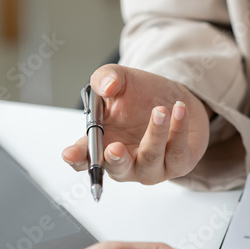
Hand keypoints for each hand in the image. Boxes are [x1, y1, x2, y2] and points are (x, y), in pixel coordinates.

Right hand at [61, 65, 210, 184]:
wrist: (175, 97)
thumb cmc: (142, 95)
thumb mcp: (120, 79)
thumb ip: (106, 78)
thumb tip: (107, 87)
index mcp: (103, 144)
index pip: (84, 158)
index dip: (76, 158)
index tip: (70, 154)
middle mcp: (126, 161)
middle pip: (117, 170)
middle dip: (115, 160)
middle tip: (115, 147)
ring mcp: (152, 167)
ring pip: (150, 159)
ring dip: (155, 134)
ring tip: (160, 110)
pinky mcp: (178, 165)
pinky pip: (178, 153)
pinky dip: (178, 129)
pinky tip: (179, 109)